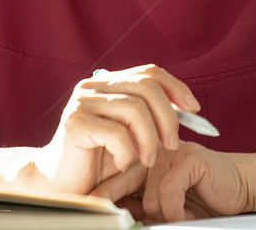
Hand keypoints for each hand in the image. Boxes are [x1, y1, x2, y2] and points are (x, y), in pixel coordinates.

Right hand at [29, 64, 199, 195]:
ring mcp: (82, 102)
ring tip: (147, 160)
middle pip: (146, 87)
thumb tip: (190, 107)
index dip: (176, 87)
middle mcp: (93, 86)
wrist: (61, 183)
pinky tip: (122, 164)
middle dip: (167, 117)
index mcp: (108, 82)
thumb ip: (153, 115)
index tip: (194, 110)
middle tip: (172, 145)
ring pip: (135, 109)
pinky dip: (128, 152)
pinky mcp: (75, 123)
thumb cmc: (100, 159)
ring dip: (149, 140)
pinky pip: (117, 133)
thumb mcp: (133, 132)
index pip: (149, 72)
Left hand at [92, 142, 251, 222]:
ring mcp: (171, 152)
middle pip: (126, 184)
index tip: (90, 210)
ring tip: (184, 214)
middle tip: (117, 222)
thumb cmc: (206, 197)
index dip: (104, 198)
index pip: (117, 178)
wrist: (242, 187)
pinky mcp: (188, 158)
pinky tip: (188, 213)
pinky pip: (168, 192)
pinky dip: (176, 211)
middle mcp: (156, 151)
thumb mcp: (167, 206)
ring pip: (150, 197)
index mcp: (147, 159)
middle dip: (122, 210)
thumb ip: (142, 206)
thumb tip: (112, 215)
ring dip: (166, 216)